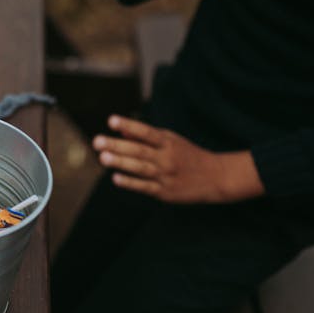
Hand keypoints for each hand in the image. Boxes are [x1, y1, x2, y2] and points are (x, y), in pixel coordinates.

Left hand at [93, 115, 264, 203]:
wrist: (216, 177)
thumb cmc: (187, 155)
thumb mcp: (170, 141)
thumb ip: (145, 137)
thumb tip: (121, 131)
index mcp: (168, 142)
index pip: (146, 132)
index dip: (129, 125)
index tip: (111, 120)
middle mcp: (167, 157)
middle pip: (139, 150)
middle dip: (117, 146)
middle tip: (97, 141)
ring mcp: (166, 175)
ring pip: (141, 168)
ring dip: (121, 163)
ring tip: (103, 157)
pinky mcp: (165, 192)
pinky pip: (145, 186)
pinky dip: (131, 183)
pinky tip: (116, 178)